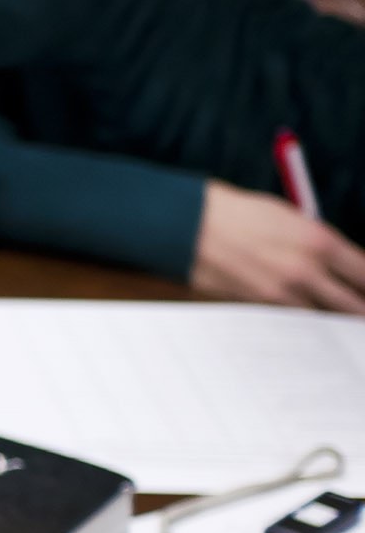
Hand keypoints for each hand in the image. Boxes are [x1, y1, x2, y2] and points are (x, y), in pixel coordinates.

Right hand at [193, 181, 364, 311]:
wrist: (186, 223)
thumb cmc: (235, 212)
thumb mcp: (288, 217)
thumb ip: (317, 241)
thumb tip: (339, 262)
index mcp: (320, 241)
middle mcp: (306, 271)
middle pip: (354, 307)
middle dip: (361, 311)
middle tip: (360, 313)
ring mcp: (282, 293)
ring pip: (324, 320)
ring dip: (330, 320)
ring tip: (336, 320)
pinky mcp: (259, 306)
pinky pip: (292, 319)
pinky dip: (299, 320)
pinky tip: (300, 314)